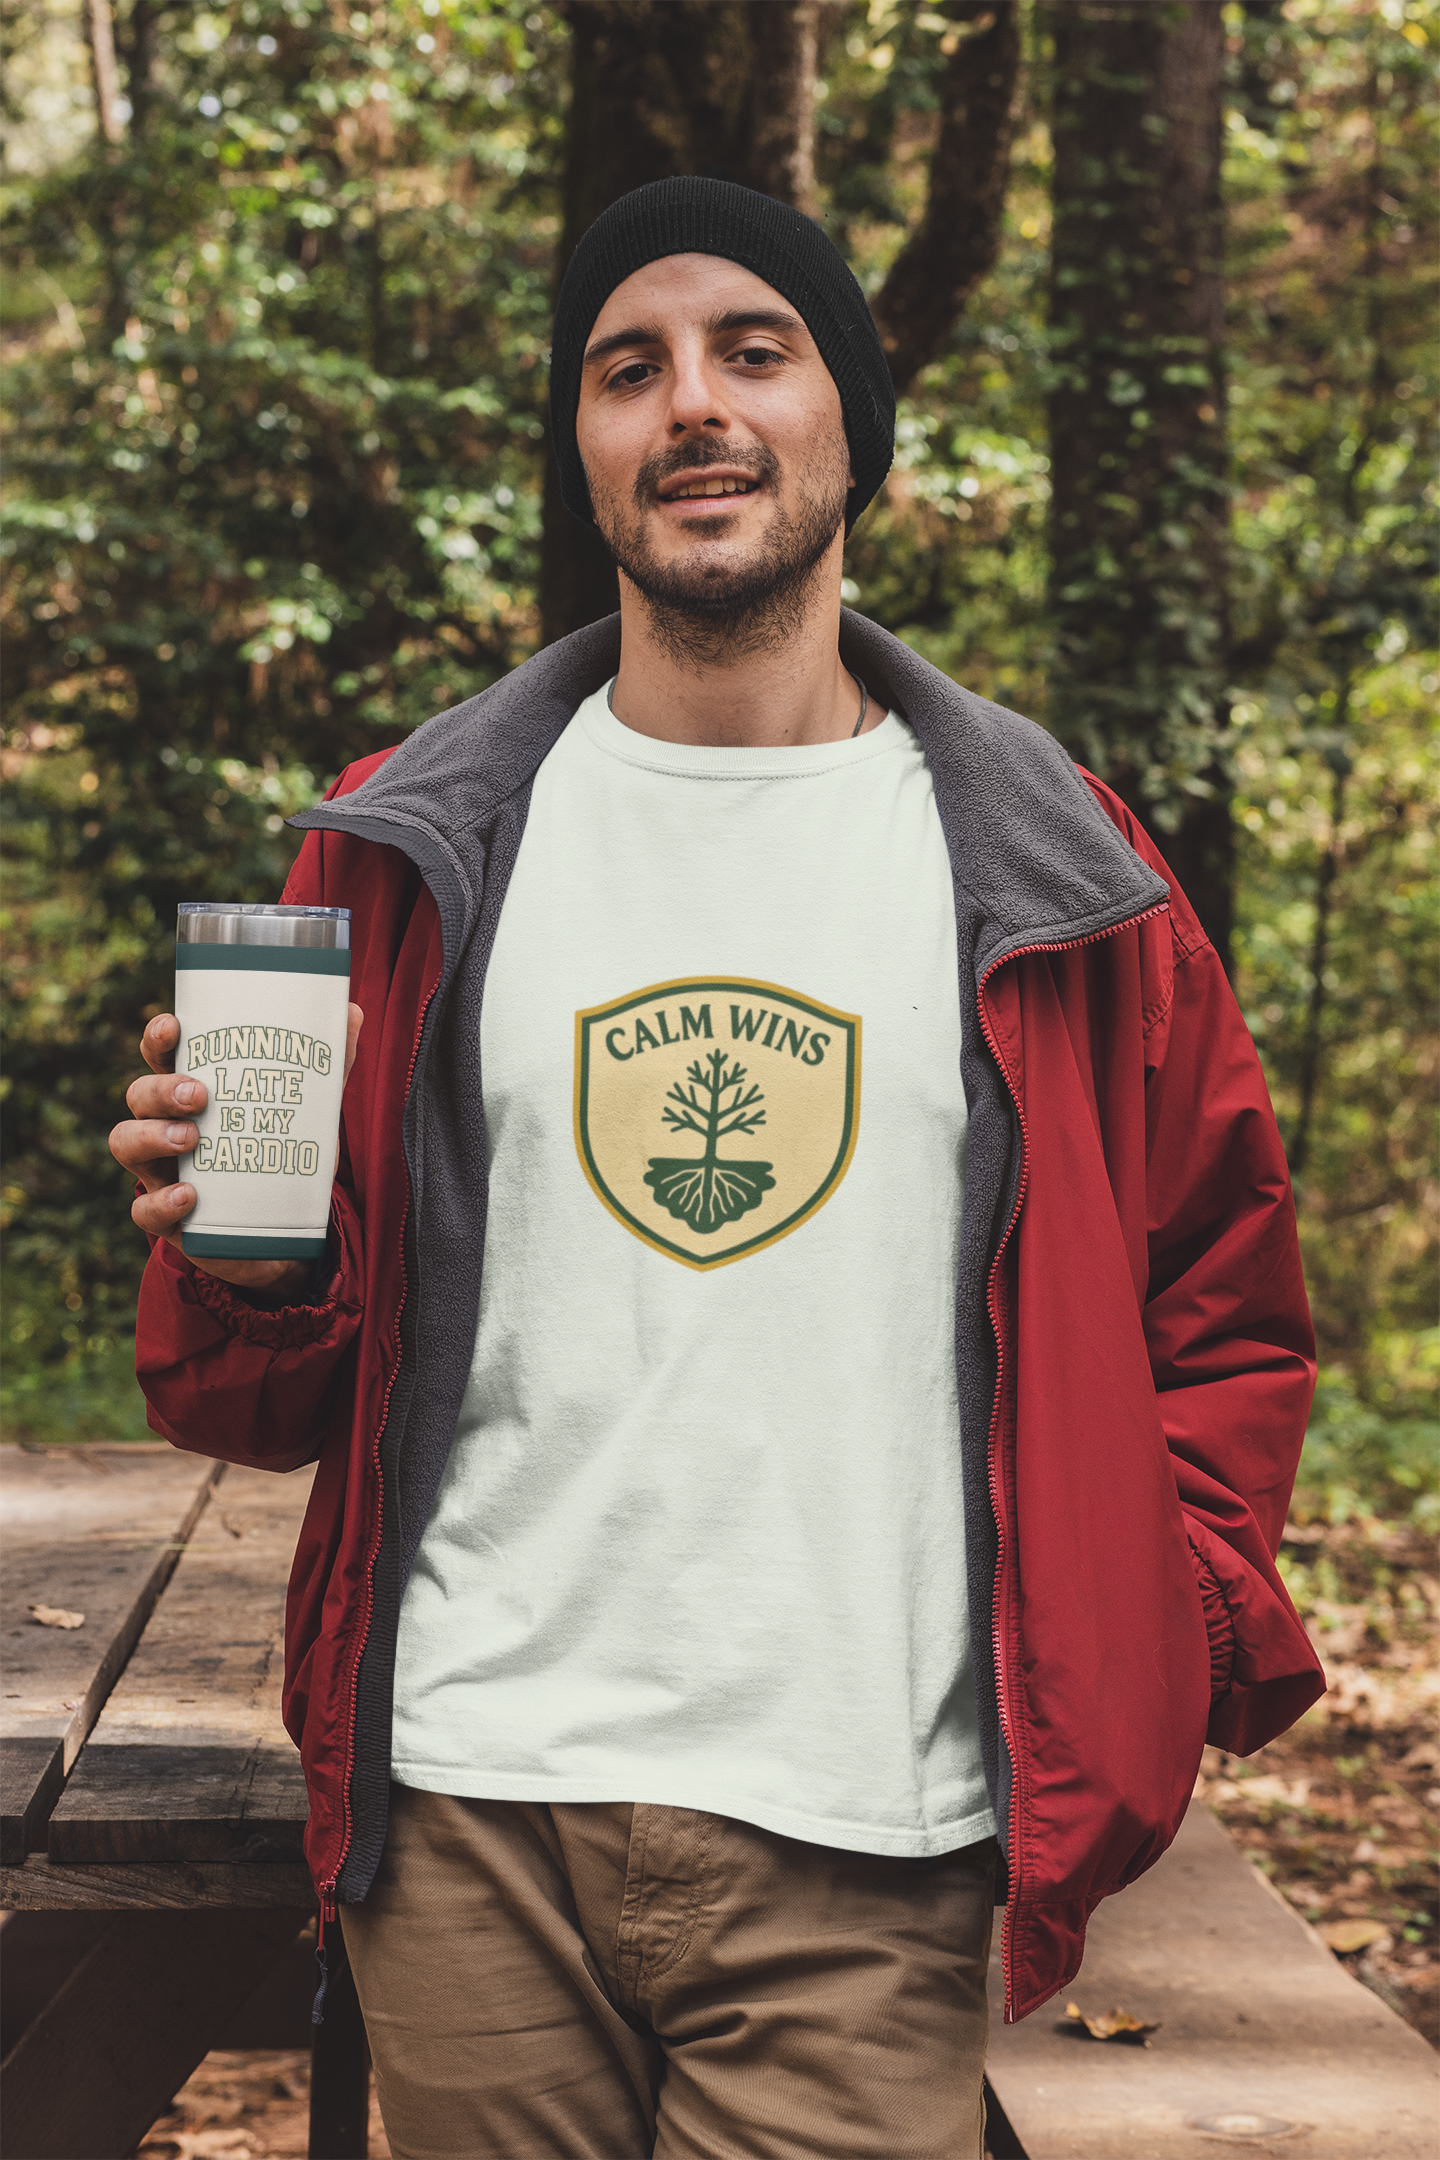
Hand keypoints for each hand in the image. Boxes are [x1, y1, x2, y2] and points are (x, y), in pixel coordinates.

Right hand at [111, 1004, 363, 1301]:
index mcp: (194, 1092)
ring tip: (190, 1138)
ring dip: (150, 1136)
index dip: (159, 1039)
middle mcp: (167, 1127)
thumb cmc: (283, 1155)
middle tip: (199, 1094)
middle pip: (139, 1096)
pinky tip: (189, 1195)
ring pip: (126, 1143)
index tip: (173, 1026)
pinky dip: (161, 1201)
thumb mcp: (309, 1110)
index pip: (163, 1057)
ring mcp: (162, 1172)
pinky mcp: (169, 1219)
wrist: (286, 1232)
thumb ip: (328, 1065)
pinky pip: (144, 1210)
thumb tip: (353, 1012)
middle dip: (161, 1089)